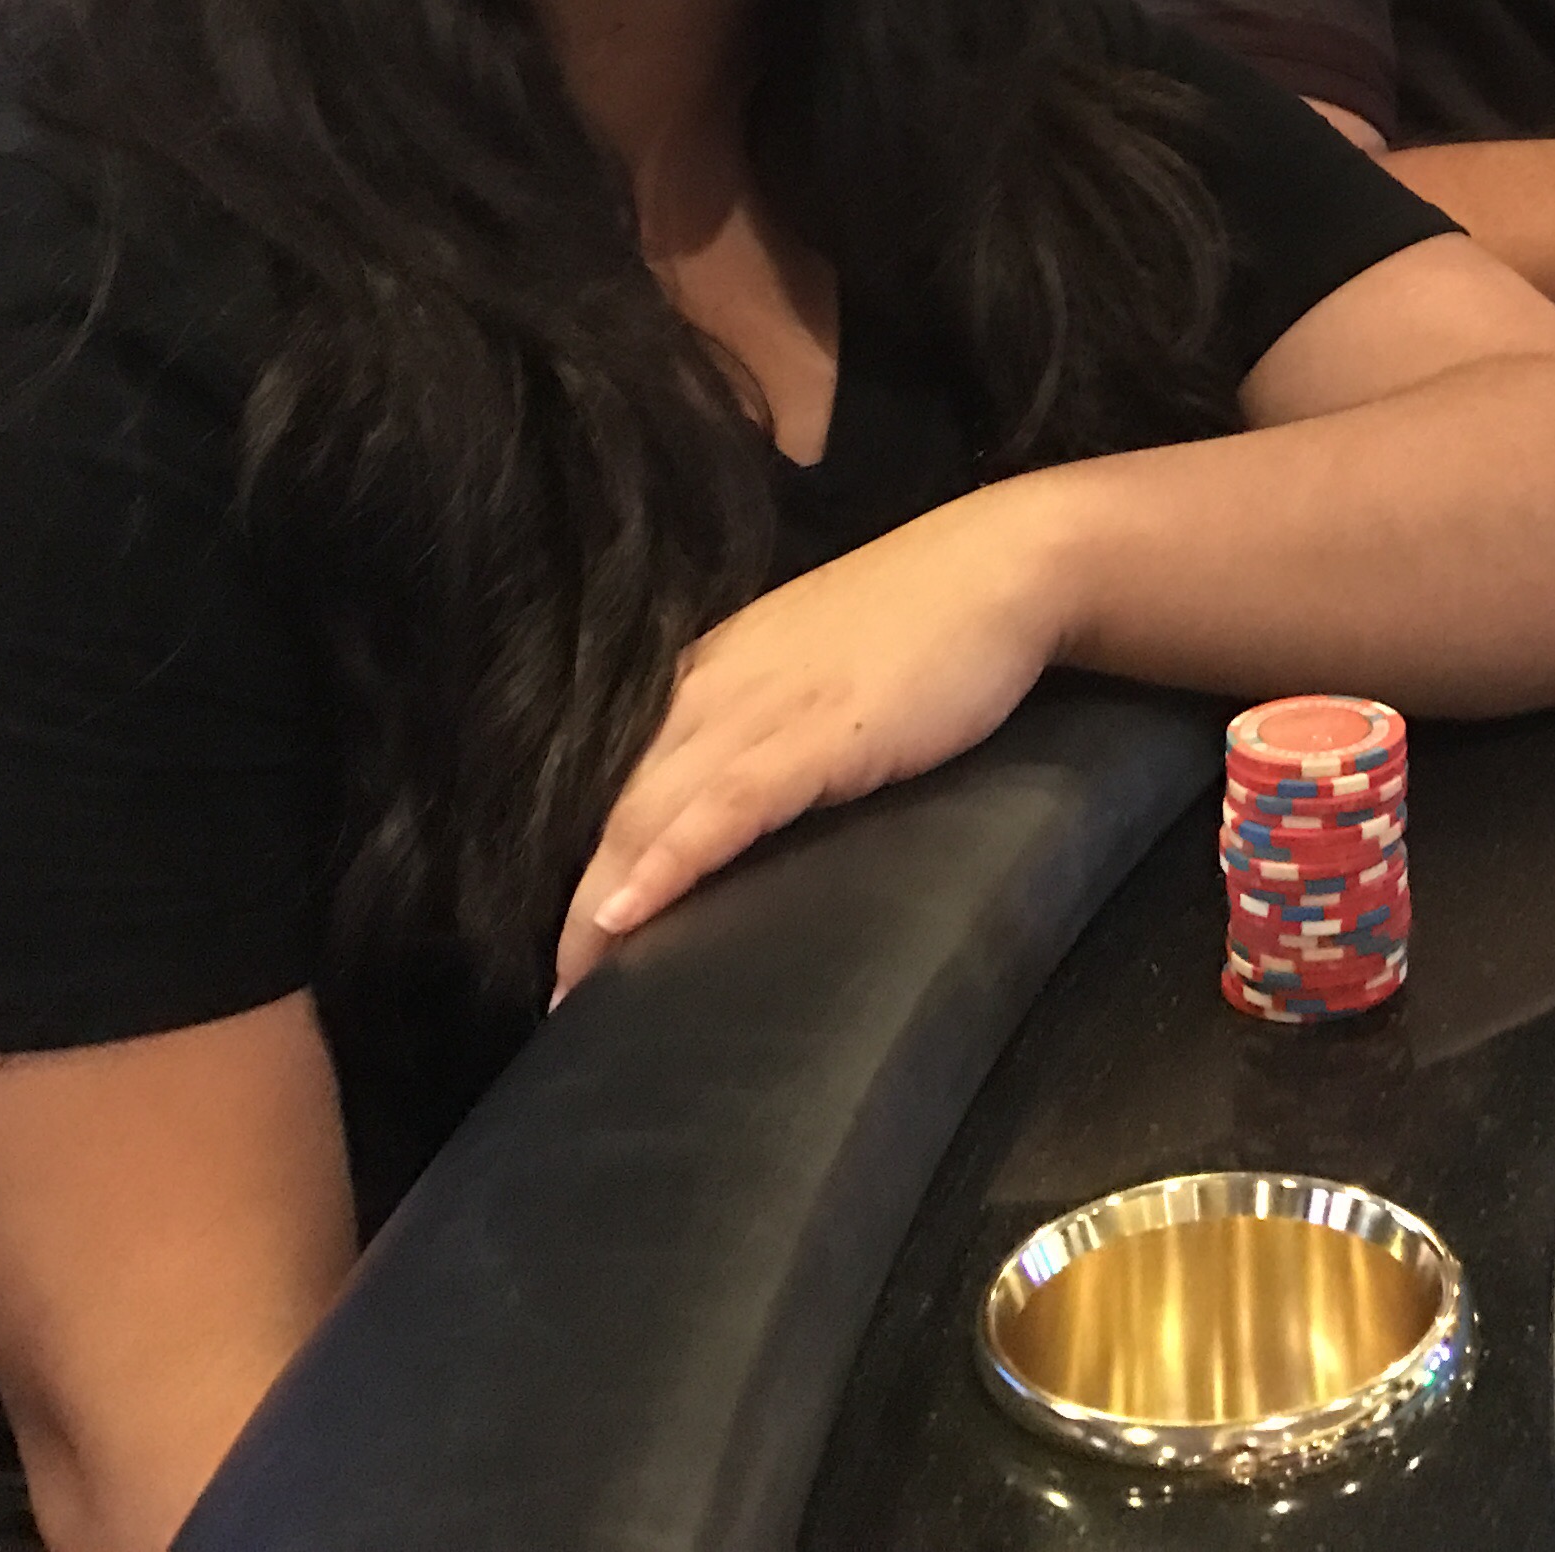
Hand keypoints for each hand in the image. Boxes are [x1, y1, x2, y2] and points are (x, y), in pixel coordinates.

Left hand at [552, 492, 1072, 997]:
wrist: (1005, 564)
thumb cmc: (925, 617)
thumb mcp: (818, 666)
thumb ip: (770, 714)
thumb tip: (746, 788)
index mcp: (709, 673)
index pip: (615, 777)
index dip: (579, 856)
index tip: (563, 931)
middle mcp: (713, 690)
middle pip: (613, 807)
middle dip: (570, 902)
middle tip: (549, 990)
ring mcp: (761, 710)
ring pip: (647, 814)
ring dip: (595, 905)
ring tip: (568, 986)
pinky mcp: (818, 736)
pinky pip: (724, 807)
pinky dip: (670, 861)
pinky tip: (625, 915)